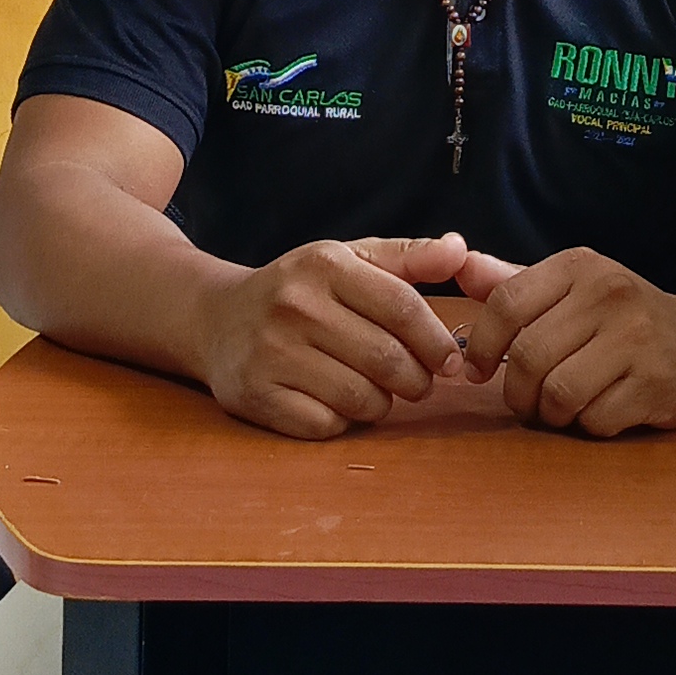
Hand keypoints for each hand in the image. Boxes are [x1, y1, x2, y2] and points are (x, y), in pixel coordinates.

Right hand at [196, 233, 484, 441]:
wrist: (215, 319)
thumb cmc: (298, 291)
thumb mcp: (347, 260)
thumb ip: (407, 257)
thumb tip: (460, 251)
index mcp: (323, 265)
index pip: (402, 307)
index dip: (436, 340)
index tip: (451, 360)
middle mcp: (294, 306)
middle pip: (388, 360)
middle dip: (416, 380)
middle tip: (416, 382)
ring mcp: (270, 352)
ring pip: (363, 398)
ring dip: (381, 403)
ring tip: (374, 390)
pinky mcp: (255, 395)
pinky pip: (326, 424)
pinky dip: (342, 420)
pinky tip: (334, 402)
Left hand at [455, 248, 675, 437]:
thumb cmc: (621, 318)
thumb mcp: (571, 288)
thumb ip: (512, 282)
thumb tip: (457, 265)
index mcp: (580, 267)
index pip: (506, 304)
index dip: (479, 345)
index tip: (477, 370)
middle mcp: (610, 295)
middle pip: (527, 357)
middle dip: (516, 391)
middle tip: (526, 401)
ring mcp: (638, 339)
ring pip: (558, 393)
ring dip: (551, 413)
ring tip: (563, 408)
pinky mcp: (658, 383)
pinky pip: (596, 419)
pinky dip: (590, 425)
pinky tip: (603, 410)